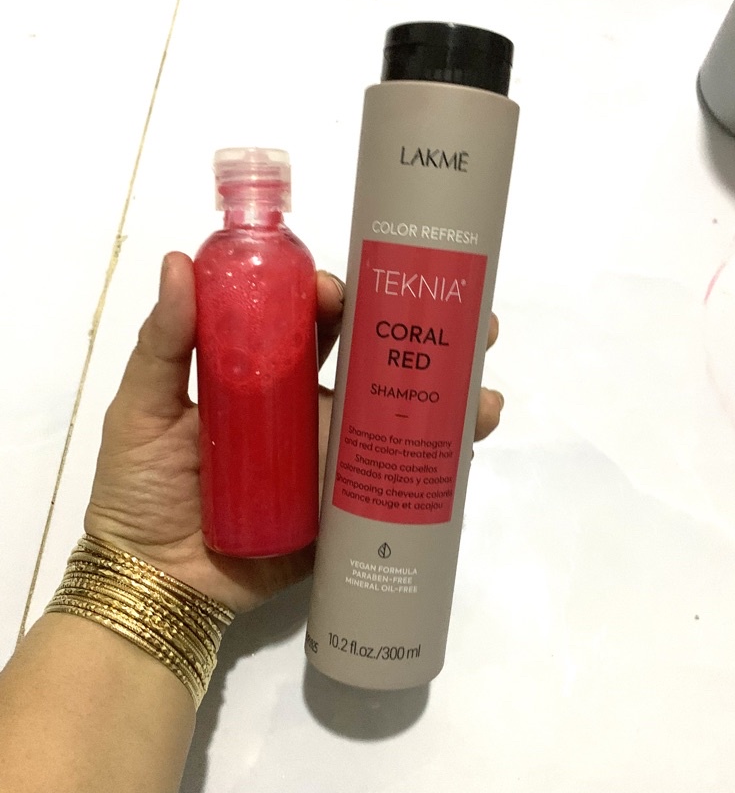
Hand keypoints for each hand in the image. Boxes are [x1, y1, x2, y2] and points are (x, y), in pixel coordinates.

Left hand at [85, 251, 503, 612]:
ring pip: (395, 417)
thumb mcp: (144, 410)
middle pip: (369, 364)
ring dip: (446, 396)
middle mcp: (309, 413)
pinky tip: (470, 442)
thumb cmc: (142, 489)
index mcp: (267, 382)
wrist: (159, 582)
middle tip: (464, 320)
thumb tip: (177, 261)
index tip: (342, 290)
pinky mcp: (345, 508)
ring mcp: (332, 461)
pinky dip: (438, 459)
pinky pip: (396, 479)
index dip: (335, 302)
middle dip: (416, 338)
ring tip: (483, 391)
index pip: (311, 329)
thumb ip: (162, 344)